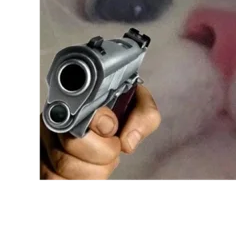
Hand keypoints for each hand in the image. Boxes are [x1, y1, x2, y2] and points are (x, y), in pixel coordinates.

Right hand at [38, 85, 160, 180]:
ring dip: (92, 169)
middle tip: (113, 147)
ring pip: (63, 164)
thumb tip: (128, 142)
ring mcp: (51, 141)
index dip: (101, 123)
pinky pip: (54, 179)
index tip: (113, 128)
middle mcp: (62, 118)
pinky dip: (77, 180)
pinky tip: (90, 171)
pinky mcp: (47, 163)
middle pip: (72, 142)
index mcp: (83, 99)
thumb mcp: (141, 106)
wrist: (117, 120)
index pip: (82, 110)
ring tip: (103, 160)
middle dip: (103, 152)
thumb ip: (145, 116)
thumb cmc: (125, 110)